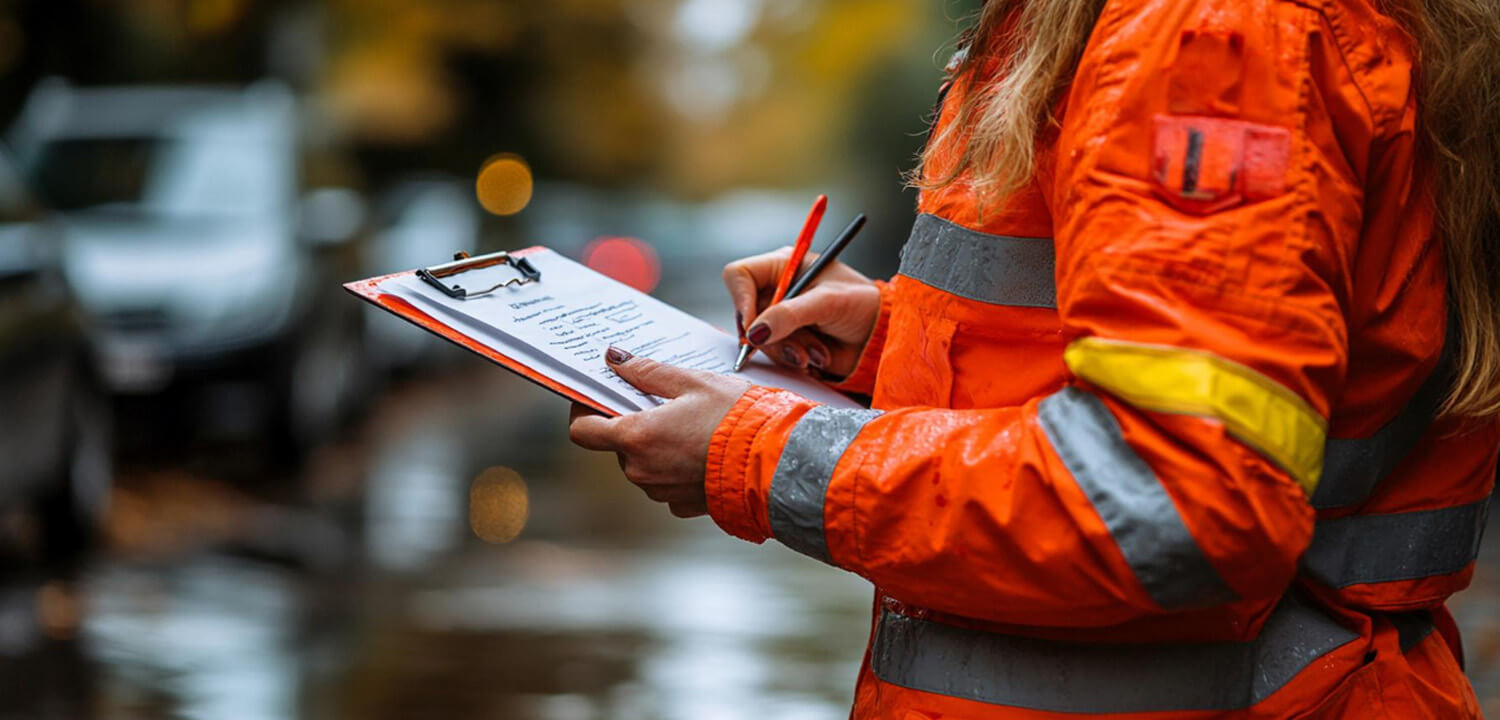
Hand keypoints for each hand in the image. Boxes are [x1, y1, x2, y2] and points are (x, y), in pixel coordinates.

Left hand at [568, 347, 750, 517]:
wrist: (778, 460)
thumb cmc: (738, 418)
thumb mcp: (693, 382)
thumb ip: (648, 372)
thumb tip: (617, 360)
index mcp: (636, 437)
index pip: (584, 431)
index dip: (583, 411)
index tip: (596, 396)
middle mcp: (641, 470)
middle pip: (617, 445)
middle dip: (633, 423)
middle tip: (662, 403)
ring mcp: (661, 491)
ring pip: (643, 464)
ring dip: (656, 445)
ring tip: (690, 424)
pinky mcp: (683, 505)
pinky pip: (667, 482)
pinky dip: (676, 466)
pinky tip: (701, 450)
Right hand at [724, 247, 879, 378]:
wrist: (881, 337)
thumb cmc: (862, 305)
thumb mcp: (827, 302)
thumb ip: (790, 315)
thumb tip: (754, 333)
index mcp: (784, 266)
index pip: (740, 275)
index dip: (740, 300)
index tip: (753, 327)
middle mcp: (777, 290)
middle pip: (746, 314)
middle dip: (772, 335)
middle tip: (795, 348)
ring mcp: (780, 318)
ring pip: (760, 339)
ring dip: (789, 350)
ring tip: (818, 352)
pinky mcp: (787, 341)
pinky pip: (774, 355)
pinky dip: (795, 360)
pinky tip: (818, 357)